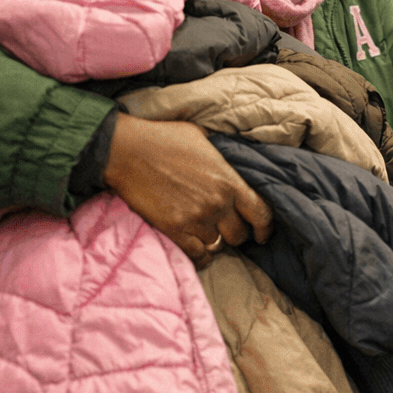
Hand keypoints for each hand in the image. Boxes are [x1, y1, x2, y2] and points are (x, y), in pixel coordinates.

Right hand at [103, 114, 273, 264]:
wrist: (126, 151)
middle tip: (227, 229)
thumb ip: (223, 155)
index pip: (262, 214)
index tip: (262, 233)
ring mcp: (196, 218)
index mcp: (229, 181)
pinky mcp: (174, 229)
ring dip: (214, 241)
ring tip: (207, 234)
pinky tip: (198, 250)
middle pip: (239, 234)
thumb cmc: (163, 138)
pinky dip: (200, 255)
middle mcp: (217, 203)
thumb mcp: (204, 137)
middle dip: (236, 233)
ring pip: (218, 245)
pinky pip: (197, 255)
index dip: (265, 227)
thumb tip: (233, 156)